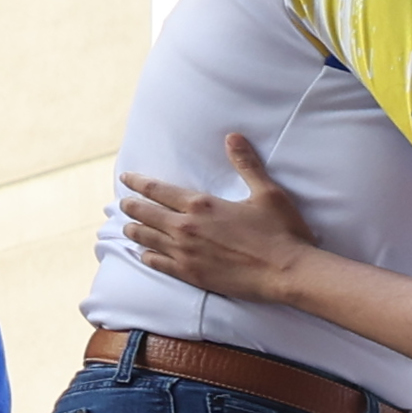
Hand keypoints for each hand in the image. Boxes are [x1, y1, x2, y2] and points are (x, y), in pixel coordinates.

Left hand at [113, 134, 322, 299]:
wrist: (288, 272)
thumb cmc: (281, 232)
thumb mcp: (267, 193)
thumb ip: (246, 164)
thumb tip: (233, 137)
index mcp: (200, 205)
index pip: (157, 189)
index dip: (138, 182)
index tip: (127, 178)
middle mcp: (185, 227)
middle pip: (145, 213)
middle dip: (130, 206)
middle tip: (123, 203)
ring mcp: (186, 253)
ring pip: (146, 238)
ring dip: (134, 230)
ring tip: (128, 227)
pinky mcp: (192, 275)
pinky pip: (158, 263)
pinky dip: (146, 256)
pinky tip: (143, 254)